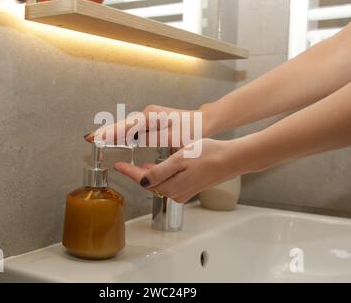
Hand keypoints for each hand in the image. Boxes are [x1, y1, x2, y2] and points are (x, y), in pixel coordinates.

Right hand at [84, 104, 205, 145]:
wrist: (204, 122)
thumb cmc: (192, 131)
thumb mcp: (173, 137)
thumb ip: (152, 138)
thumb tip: (133, 139)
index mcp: (151, 117)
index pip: (125, 127)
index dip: (108, 133)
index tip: (95, 138)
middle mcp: (147, 114)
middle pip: (122, 124)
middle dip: (105, 131)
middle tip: (88, 138)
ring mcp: (149, 116)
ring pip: (126, 126)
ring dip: (112, 132)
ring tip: (96, 139)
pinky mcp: (151, 120)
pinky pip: (133, 128)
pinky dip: (122, 133)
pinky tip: (114, 138)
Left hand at [114, 138, 247, 202]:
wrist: (232, 159)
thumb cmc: (209, 155)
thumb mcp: (180, 159)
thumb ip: (160, 171)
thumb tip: (143, 181)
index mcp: (172, 187)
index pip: (143, 181)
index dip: (129, 172)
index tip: (118, 165)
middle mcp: (176, 194)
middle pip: (150, 184)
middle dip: (137, 174)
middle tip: (126, 163)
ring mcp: (184, 193)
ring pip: (159, 184)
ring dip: (149, 175)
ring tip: (139, 164)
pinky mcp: (190, 189)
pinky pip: (169, 184)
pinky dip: (161, 176)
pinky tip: (159, 168)